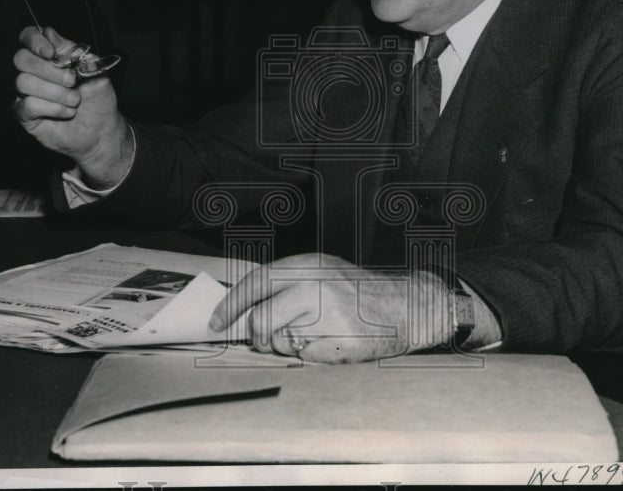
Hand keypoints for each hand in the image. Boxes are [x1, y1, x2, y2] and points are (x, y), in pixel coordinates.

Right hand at [13, 26, 132, 187]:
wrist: (102, 130)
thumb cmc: (99, 99)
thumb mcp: (95, 71)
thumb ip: (73, 52)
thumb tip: (50, 33)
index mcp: (51, 56)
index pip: (29, 36)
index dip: (35, 41)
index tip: (52, 53)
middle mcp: (34, 72)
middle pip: (21, 58)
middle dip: (49, 70)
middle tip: (72, 81)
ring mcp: (27, 93)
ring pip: (23, 82)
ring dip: (55, 92)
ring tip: (75, 101)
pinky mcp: (25, 114)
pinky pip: (26, 105)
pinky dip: (52, 108)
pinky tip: (67, 112)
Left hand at [208, 253, 452, 362]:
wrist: (406, 305)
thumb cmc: (358, 292)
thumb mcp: (322, 272)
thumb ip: (287, 284)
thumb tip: (242, 307)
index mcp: (309, 264)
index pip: (256, 283)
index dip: (231, 305)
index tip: (217, 322)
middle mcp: (316, 286)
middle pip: (261, 321)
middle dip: (259, 336)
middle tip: (270, 338)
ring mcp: (329, 315)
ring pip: (281, 343)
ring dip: (289, 346)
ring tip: (314, 334)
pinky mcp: (340, 342)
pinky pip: (305, 359)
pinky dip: (312, 356)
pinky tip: (331, 342)